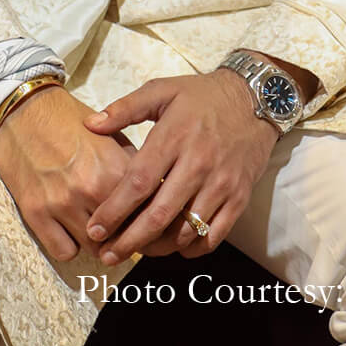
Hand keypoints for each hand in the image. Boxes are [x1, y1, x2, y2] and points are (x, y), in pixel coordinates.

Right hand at [0, 83, 134, 261]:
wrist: (25, 108)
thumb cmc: (71, 121)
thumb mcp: (112, 136)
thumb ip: (132, 168)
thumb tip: (153, 195)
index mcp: (115, 168)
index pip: (144, 214)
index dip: (147, 222)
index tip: (144, 225)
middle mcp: (90, 188)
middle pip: (121, 236)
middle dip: (124, 235)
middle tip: (120, 231)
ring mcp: (62, 202)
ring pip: (94, 248)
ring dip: (97, 242)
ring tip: (95, 228)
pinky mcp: (36, 212)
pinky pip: (64, 252)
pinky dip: (69, 244)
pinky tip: (68, 228)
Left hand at [80, 71, 278, 264]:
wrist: (255, 99)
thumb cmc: (201, 96)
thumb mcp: (161, 90)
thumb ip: (124, 108)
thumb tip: (90, 124)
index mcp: (174, 136)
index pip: (138, 182)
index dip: (114, 210)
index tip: (94, 228)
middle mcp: (197, 164)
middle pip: (159, 214)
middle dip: (129, 240)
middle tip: (106, 255)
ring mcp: (220, 184)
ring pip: (185, 230)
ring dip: (158, 247)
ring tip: (135, 251)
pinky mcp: (238, 198)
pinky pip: (213, 236)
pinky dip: (192, 248)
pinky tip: (174, 247)